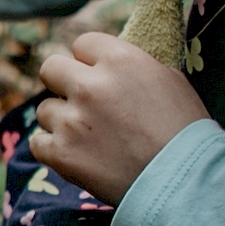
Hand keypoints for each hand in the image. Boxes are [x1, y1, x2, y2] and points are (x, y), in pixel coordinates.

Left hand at [32, 32, 210, 203]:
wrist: (186, 182)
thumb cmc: (186, 131)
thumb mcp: (169, 81)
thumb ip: (132, 66)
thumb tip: (107, 61)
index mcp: (120, 60)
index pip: (83, 43)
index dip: (90, 61)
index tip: (99, 76)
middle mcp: (90, 86)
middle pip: (50, 68)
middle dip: (64, 83)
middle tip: (83, 103)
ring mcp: (71, 120)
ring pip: (45, 109)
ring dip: (62, 121)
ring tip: (91, 137)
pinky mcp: (60, 152)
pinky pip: (38, 143)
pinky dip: (53, 150)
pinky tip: (77, 155)